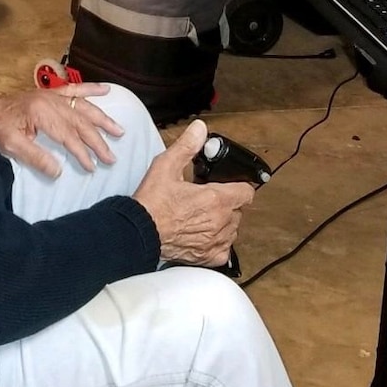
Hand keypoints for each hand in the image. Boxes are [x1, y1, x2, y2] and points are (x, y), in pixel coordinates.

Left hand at [0, 83, 123, 178]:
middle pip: (81, 122)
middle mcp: (51, 101)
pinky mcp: (51, 93)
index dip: (82, 153)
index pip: (68, 136)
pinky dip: (91, 88)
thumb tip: (59, 171)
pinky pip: (75, 89)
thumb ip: (36, 158)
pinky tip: (106, 89)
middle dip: (98, 141)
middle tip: (111, 157)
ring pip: (83, 107)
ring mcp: (52, 95)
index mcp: (41, 113)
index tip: (92, 167)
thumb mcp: (12, 147)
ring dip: (102, 119)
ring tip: (119, 130)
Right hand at [133, 120, 253, 267]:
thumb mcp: (167, 166)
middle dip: (227, 203)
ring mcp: (216, 241)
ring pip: (232, 229)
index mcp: (216, 199)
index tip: (231, 185)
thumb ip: (187, 146)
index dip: (239, 185)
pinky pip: (224, 249)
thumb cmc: (152, 203)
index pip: (247, 191)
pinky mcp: (209, 257)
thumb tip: (200, 130)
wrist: (139, 232)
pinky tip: (203, 234)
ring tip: (203, 215)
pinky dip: (217, 242)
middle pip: (238, 210)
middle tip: (208, 198)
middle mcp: (221, 221)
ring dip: (223, 222)